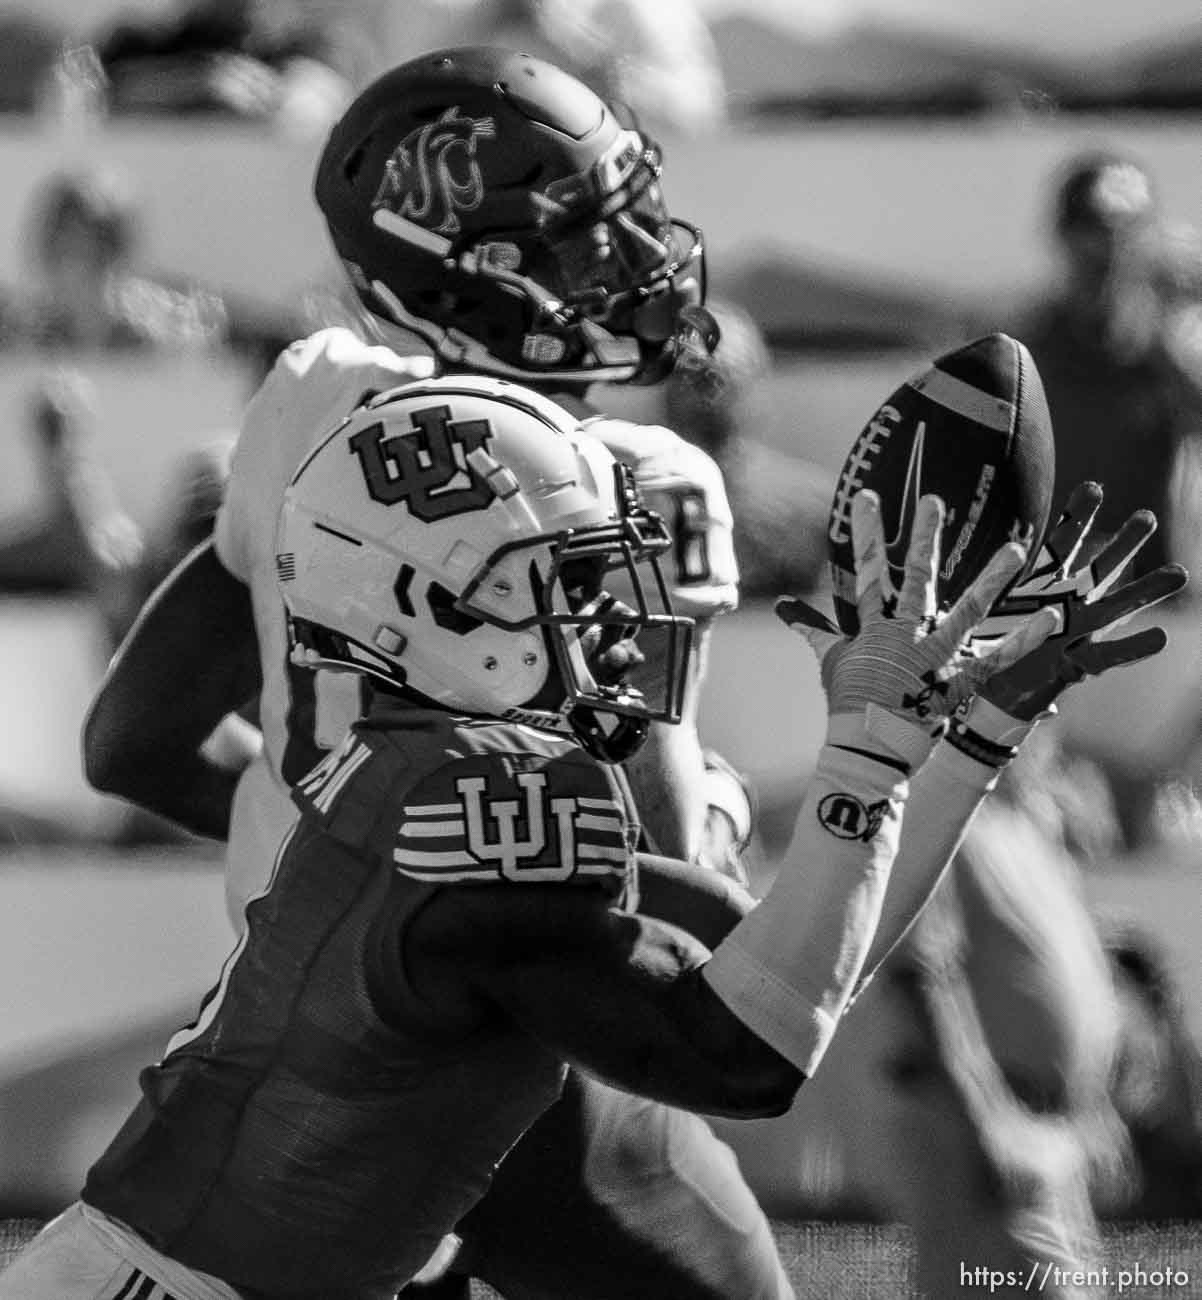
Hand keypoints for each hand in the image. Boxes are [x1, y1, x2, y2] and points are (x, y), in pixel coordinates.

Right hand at [776, 491, 1058, 743]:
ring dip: (993, 580)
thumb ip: (812, 628)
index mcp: (874, 628)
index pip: (867, 572)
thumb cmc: (848, 702)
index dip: (866, 533)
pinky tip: (1051, 617)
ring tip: (1016, 549)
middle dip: (925, 538)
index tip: (867, 496)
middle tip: (934, 500)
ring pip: (968, 612)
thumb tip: (781, 606)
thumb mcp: (830, 659)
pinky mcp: (958, 683)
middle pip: (917, 580)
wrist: (868, 747)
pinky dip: (1024, 640)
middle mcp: (906, 636)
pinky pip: (997, 659)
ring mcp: (934, 658)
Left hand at [960, 480, 1187, 719]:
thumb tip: (966, 541)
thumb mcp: (982, 607)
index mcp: (1043, 585)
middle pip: (1099, 569)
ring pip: (1116, 607)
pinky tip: (1160, 637)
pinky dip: (1133, 648)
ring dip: (1146, 591)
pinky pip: (1109, 656)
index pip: (1061, 546)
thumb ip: (983, 580)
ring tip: (1179, 573)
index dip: (1075, 519)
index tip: (1092, 488)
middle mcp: (1068, 603)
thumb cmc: (989, 640)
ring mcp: (1079, 633)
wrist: (990, 687)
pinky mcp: (1079, 665)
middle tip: (1147, 517)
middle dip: (1123, 544)